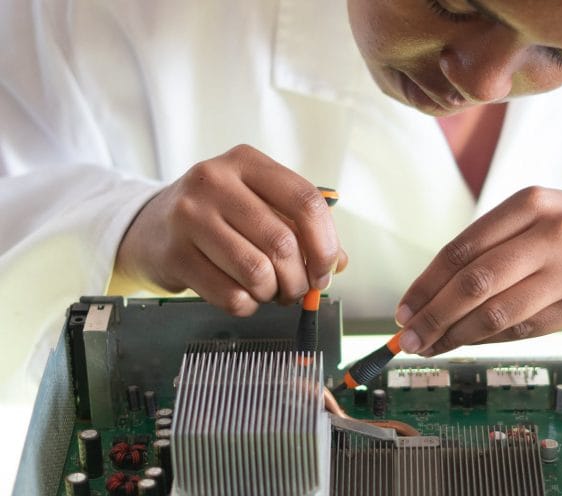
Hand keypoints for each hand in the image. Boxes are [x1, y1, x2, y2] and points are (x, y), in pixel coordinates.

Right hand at [111, 144, 346, 315]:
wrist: (150, 224)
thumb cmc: (218, 214)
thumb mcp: (259, 204)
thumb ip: (302, 228)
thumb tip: (337, 263)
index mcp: (246, 161)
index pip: (305, 201)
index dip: (325, 243)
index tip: (327, 269)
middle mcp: (214, 180)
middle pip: (282, 242)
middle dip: (299, 278)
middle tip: (297, 289)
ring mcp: (189, 216)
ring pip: (257, 272)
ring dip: (273, 293)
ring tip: (270, 291)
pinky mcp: (174, 254)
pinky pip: (230, 295)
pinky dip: (248, 304)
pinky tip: (243, 295)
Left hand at [394, 186, 561, 355]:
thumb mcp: (531, 217)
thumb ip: (487, 247)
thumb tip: (429, 297)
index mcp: (529, 204)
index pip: (462, 249)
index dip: (426, 285)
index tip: (404, 309)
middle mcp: (551, 234)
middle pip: (474, 284)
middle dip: (433, 316)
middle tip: (408, 338)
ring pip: (497, 313)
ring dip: (456, 336)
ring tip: (431, 346)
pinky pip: (524, 330)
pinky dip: (488, 340)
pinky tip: (468, 343)